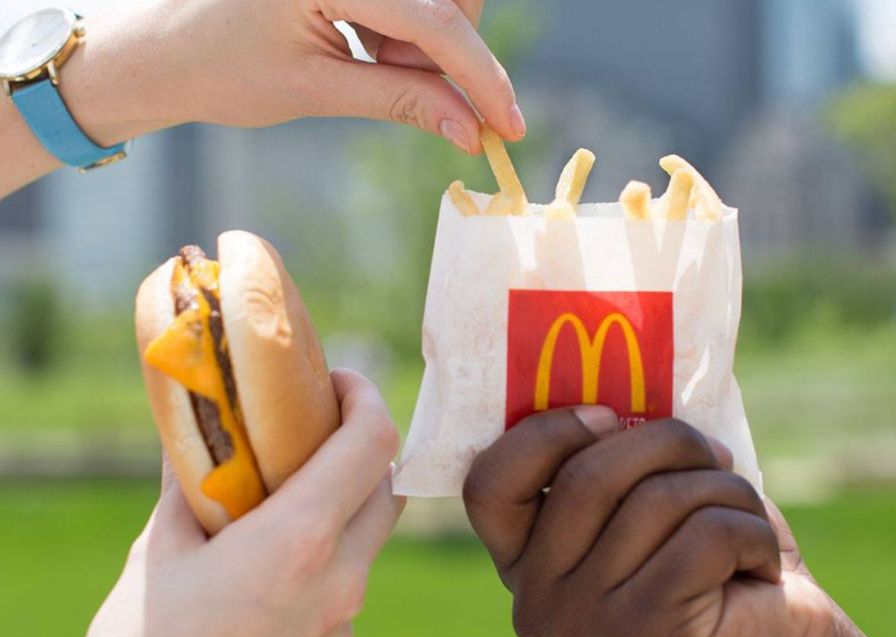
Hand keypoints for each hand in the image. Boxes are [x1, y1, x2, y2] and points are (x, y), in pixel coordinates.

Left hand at [63, 0, 520, 153]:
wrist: (158, 46)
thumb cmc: (220, 70)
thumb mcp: (315, 90)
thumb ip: (401, 102)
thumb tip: (472, 130)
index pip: (434, 21)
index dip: (480, 78)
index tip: (509, 126)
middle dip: (447, 51)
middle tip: (396, 84)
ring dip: (423, 40)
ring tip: (364, 63)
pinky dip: (402, 26)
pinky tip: (358, 43)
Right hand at [75, 370, 404, 636]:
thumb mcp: (158, 552)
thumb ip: (187, 485)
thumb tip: (192, 429)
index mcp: (300, 540)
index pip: (373, 443)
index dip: (365, 397)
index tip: (335, 380)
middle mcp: (340, 577)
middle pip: (387, 484)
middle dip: (363, 442)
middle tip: (315, 424)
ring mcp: (343, 618)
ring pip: (373, 532)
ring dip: (349, 495)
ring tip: (292, 483)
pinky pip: (352, 575)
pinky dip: (334, 543)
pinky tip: (281, 547)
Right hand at [463, 408, 895, 636]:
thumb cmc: (706, 551)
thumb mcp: (644, 494)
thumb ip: (614, 454)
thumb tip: (619, 371)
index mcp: (523, 558)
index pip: (488, 485)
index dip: (544, 434)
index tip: (608, 415)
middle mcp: (536, 597)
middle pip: (587, 477)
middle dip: (670, 443)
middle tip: (713, 453)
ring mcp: (585, 622)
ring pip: (656, 501)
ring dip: (724, 490)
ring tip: (742, 518)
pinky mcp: (647, 634)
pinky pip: (704, 535)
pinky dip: (750, 530)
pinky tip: (759, 564)